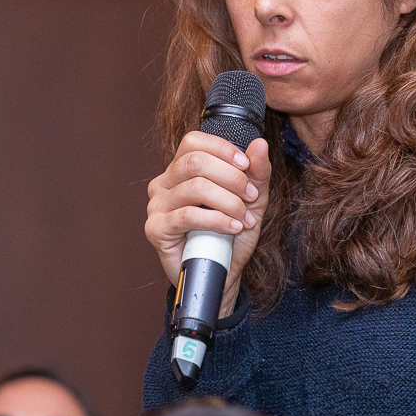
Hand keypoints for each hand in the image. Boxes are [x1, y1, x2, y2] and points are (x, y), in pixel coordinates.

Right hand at [145, 132, 270, 317]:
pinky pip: (188, 216)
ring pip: (195, 188)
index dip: (223, 149)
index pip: (194, 142)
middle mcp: (163, 183)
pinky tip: (233, 228)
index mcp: (180, 170)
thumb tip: (260, 144)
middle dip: (231, 177)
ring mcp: (156, 206)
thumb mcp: (252, 200)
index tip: (247, 165)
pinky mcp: (155, 229)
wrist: (222, 273)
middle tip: (251, 196)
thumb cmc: (231, 235)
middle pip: (196, 162)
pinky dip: (217, 220)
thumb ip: (257, 172)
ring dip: (229, 202)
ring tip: (244, 218)